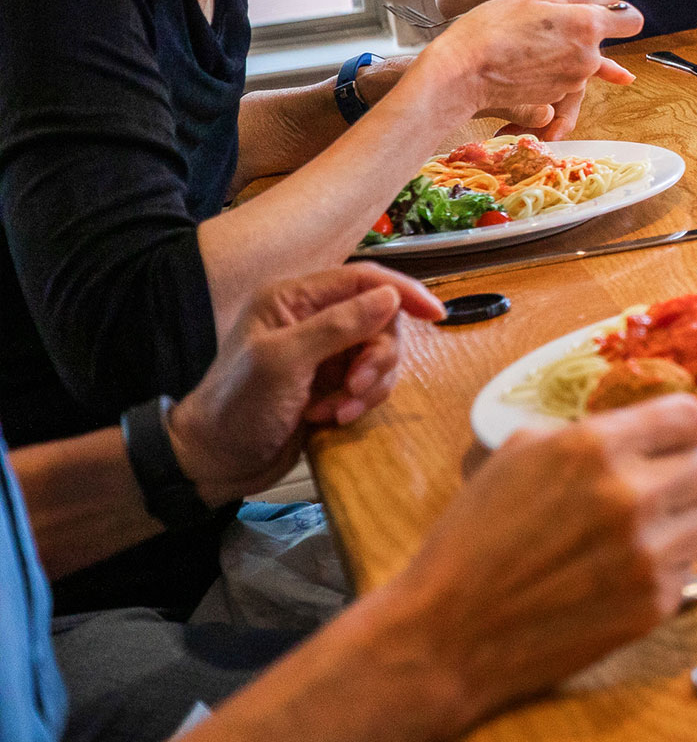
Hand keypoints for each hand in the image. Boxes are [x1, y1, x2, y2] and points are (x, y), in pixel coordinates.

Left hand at [169, 265, 444, 503]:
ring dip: (367, 386)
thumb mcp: (283, 362)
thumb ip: (337, 326)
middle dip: (377, 357)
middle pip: (379, 320)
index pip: (363, 280)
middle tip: (357, 387)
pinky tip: (331, 418)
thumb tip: (390, 297)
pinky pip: (370, 383)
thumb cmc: (237, 407)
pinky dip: (358, 402)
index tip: (437, 314)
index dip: (403, 292)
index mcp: (293, 299)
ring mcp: (324, 352)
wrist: (214, 461)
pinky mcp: (331, 383)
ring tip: (338, 410)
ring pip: (380, 354)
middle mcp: (312, 319)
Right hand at [380, 397, 696, 730]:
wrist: (446, 634)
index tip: (688, 435)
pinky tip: (622, 572)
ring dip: (683, 519)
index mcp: (596, 448)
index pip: (688, 417)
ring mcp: (648, 555)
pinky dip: (666, 566)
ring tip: (642, 530)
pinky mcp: (655, 605)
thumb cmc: (471, 540)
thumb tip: (638, 431)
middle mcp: (632, 496)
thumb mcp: (517, 456)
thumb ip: (586, 435)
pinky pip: (688, 568)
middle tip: (660, 484)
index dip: (690, 425)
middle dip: (686, 470)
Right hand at [415, 0, 640, 132]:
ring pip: (582, 61)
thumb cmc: (491, 28)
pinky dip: (549, 70)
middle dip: (582, 32)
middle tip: (544, 24)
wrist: (461, 73)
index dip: (620, 13)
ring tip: (526, 43)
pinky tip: (523, 62)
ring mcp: (573, 80)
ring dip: (564, 52)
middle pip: (602, 41)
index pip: (633, 20)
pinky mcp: (556, 98)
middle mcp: (588, 56)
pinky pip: (563, 79)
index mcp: (587, 25)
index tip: (602, 9)